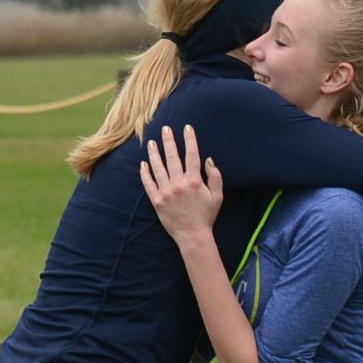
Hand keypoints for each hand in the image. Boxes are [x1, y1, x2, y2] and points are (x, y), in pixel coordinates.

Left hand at [140, 124, 223, 243]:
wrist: (192, 235)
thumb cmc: (206, 216)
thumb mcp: (217, 196)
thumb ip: (215, 176)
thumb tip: (208, 160)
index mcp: (194, 181)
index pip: (192, 155)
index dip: (190, 139)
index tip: (187, 127)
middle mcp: (178, 184)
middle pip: (172, 157)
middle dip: (169, 141)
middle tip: (165, 129)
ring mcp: (166, 192)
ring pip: (158, 167)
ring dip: (155, 153)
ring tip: (152, 142)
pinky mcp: (156, 201)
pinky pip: (149, 183)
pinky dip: (145, 173)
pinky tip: (144, 163)